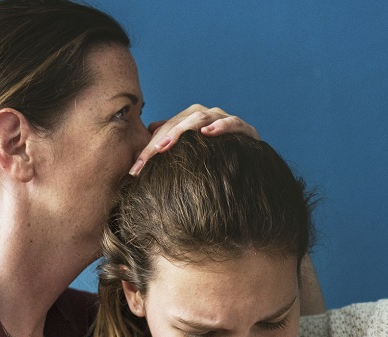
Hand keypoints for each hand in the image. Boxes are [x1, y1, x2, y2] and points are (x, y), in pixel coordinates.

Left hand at [129, 105, 258, 174]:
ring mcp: (224, 119)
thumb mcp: (190, 154)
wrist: (252, 164)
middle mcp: (206, 115)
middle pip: (178, 122)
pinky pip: (231, 123)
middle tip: (146, 156)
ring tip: (166, 144)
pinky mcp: (244, 128)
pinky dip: (220, 126)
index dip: (148, 150)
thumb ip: (171, 142)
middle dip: (160, 140)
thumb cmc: (216, 157)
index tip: (134, 171)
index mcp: (190, 119)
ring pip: (200, 118)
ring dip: (182, 130)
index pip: (165, 130)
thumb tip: (150, 130)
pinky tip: (207, 133)